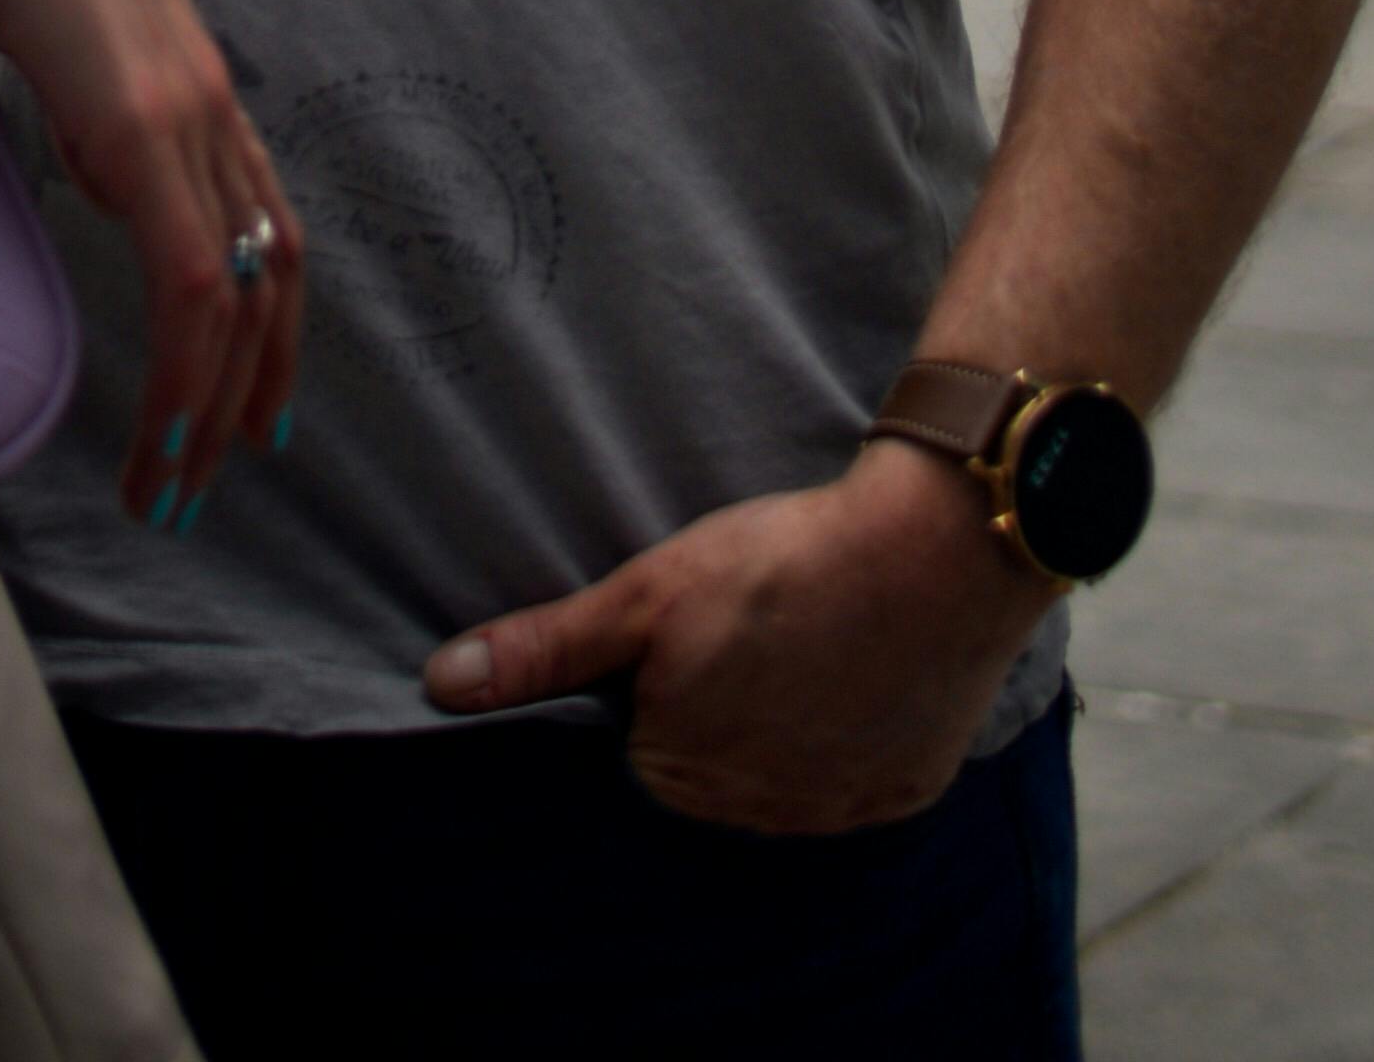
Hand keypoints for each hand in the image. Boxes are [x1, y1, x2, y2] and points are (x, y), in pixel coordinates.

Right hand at [0, 0, 301, 522]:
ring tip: (175, 487)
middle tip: (211, 480)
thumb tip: (103, 169)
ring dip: (211, 408)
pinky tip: (158, 427)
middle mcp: (211, 101)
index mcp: (194, 81)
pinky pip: (191, 279)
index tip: (251, 408)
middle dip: (247, 392)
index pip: (268, 226)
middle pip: (273, 275)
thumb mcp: (64, 42)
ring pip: (238, 297)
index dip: (273, 325)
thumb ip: (98, 107)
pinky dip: (185, 371)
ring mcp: (184, 113)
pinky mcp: (140, 127)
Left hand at [424, 436, 1050, 834]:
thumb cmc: (779, 568)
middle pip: (708, 771)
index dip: (653, 687)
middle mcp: (758, 817)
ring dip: (780, 726)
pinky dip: (847, 733)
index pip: (639, 749)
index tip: (681, 636)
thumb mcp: (647, 594)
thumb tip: (443, 686)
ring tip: (794, 642)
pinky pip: (853, 778)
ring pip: (781, 777)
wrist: (931, 557)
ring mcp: (836, 813)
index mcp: (683, 776)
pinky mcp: (900, 793)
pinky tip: (849, 672)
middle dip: (713, 711)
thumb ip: (549, 648)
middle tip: (742, 631)